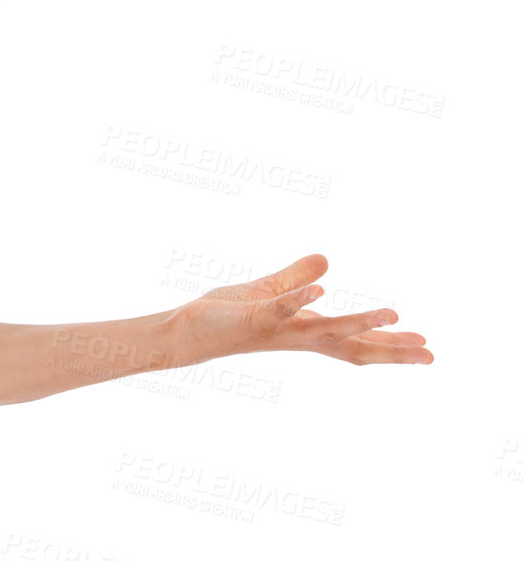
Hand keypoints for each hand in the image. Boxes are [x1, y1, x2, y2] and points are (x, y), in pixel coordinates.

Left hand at [168, 253, 434, 366]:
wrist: (184, 332)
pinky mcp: (253, 317)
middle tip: (431, 354)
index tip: (427, 348)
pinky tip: (322, 288)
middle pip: (351, 346)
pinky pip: (281, 308)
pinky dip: (300, 298)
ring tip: (392, 313)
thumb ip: (296, 279)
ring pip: (325, 330)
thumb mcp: (268, 293)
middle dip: (391, 349)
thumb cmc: (224, 316)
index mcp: (304, 332)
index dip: (389, 346)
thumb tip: (327, 261)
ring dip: (358, 322)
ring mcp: (276, 329)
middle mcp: (296, 336)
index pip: (354, 342)